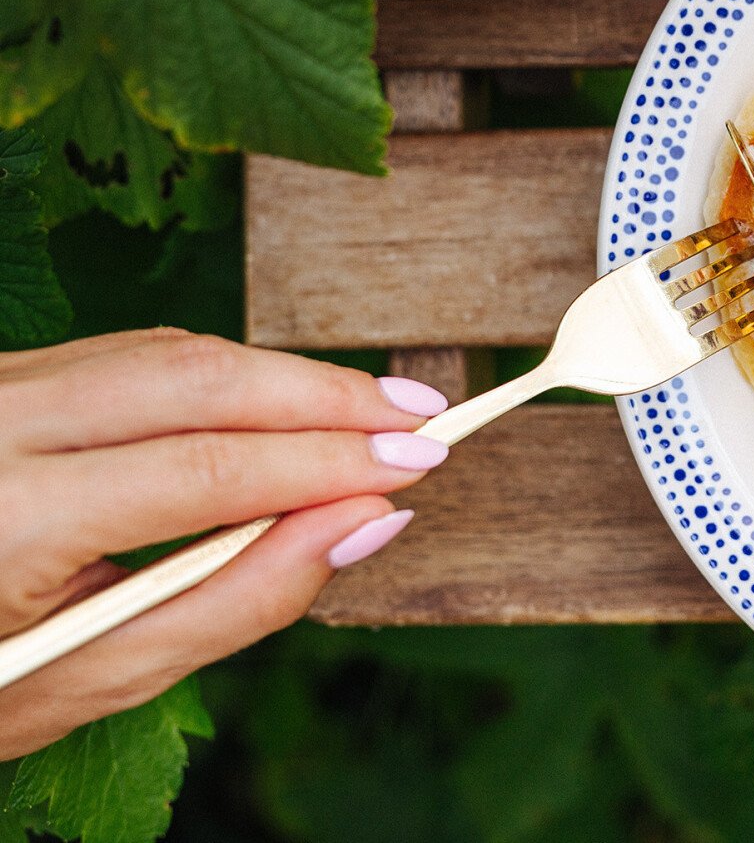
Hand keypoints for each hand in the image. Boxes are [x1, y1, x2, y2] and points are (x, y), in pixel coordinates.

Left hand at [0, 328, 451, 758]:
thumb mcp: (96, 683)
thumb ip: (241, 599)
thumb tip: (368, 521)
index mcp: (9, 517)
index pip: (212, 470)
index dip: (333, 459)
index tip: (424, 460)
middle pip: (200, 378)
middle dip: (326, 393)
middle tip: (427, 415)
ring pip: (170, 354)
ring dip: (282, 378)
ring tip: (375, 411)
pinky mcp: (0, 375)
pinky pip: (132, 357)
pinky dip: (221, 377)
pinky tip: (281, 408)